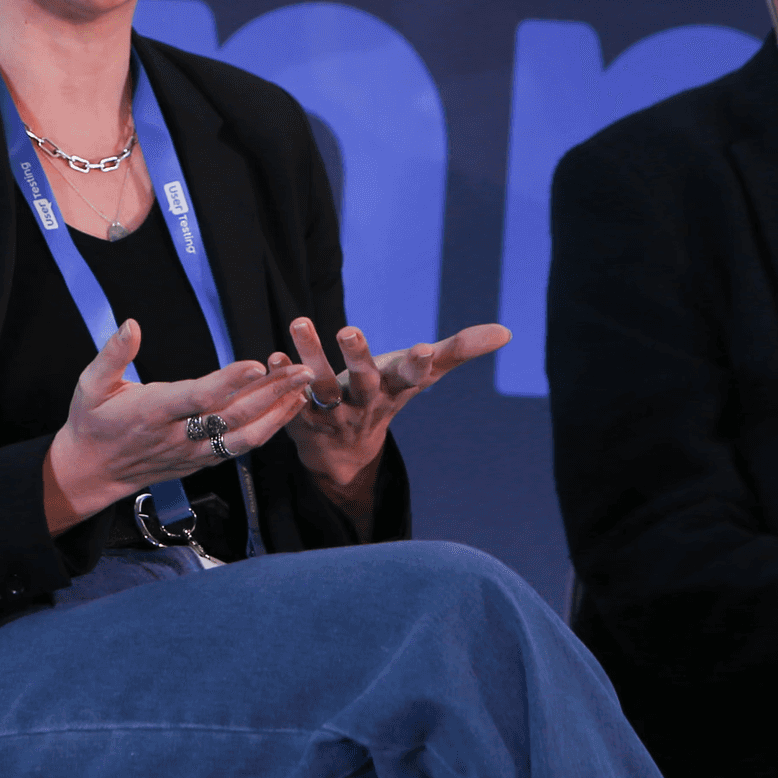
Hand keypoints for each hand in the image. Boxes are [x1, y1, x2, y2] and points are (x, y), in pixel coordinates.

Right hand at [43, 319, 315, 532]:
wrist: (91, 472)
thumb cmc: (92, 422)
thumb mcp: (90, 385)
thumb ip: (113, 354)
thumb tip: (131, 324)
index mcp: (152, 412)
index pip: (198, 398)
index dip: (228, 382)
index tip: (256, 364)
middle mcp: (177, 435)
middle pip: (232, 417)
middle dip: (271, 394)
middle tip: (302, 370)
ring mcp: (191, 453)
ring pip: (243, 438)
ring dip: (277, 414)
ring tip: (304, 390)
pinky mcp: (200, 462)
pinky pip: (239, 448)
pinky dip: (266, 429)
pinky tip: (285, 410)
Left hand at [275, 319, 510, 523]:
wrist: (344, 455)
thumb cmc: (386, 396)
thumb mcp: (421, 375)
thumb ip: (458, 350)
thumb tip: (506, 332)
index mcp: (396, 389)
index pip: (414, 377)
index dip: (421, 365)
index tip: (424, 349)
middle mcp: (366, 403)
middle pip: (364, 381)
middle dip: (358, 356)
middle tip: (350, 327)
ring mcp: (332, 413)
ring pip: (321, 385)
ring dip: (310, 355)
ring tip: (300, 321)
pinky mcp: (300, 418)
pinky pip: (288, 399)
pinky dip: (279, 377)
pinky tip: (270, 356)